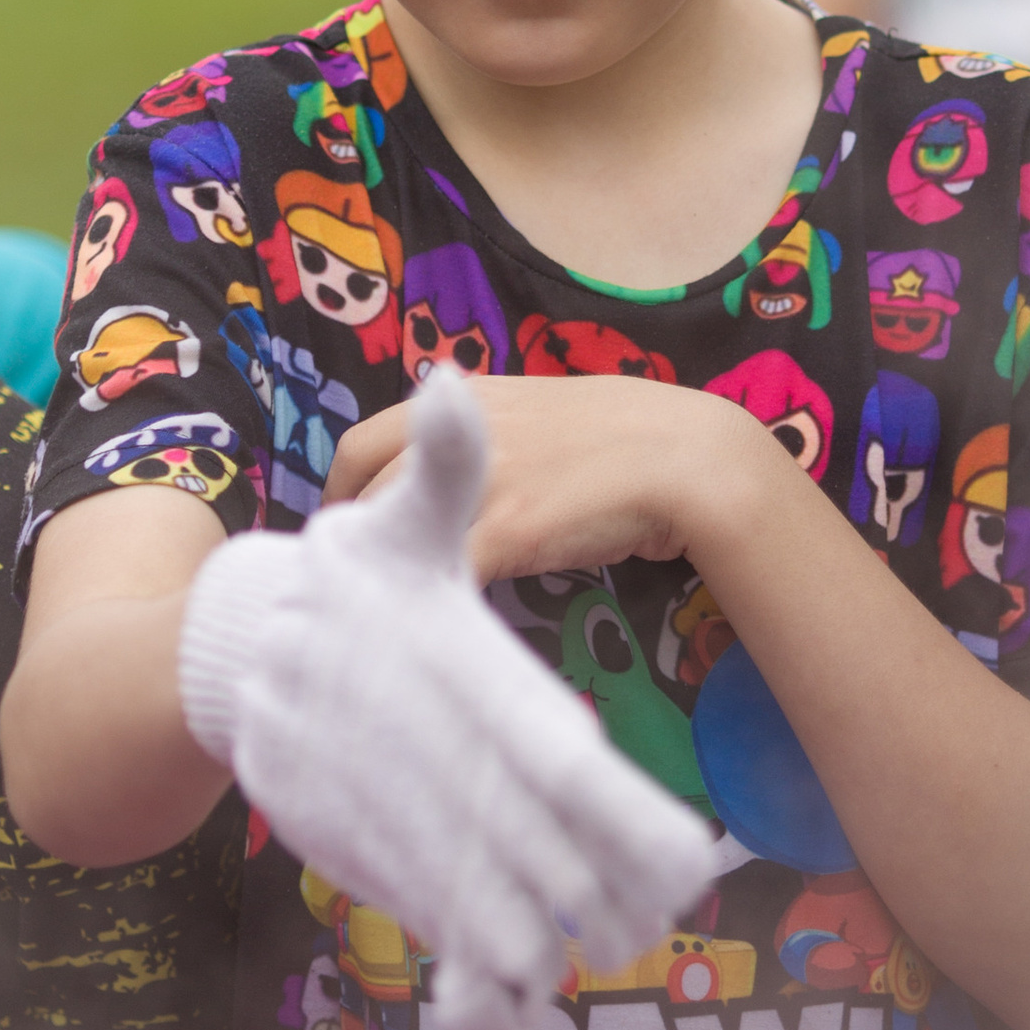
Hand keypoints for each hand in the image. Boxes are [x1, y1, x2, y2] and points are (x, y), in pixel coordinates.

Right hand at [177, 372, 713, 1029]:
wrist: (218, 652)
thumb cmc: (336, 585)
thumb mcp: (387, 523)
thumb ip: (442, 468)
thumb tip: (455, 382)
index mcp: (435, 659)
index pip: (540, 746)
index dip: (612, 809)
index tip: (682, 855)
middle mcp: (398, 733)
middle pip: (511, 827)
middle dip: (588, 888)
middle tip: (657, 929)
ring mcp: (360, 792)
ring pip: (456, 874)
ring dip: (528, 928)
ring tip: (595, 963)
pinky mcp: (332, 835)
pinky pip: (404, 893)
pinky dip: (458, 936)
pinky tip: (511, 975)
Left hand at [325, 372, 771, 583]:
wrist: (689, 457)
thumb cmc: (628, 439)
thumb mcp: (541, 416)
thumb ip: (488, 436)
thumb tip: (450, 471)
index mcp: (468, 400)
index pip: (367, 441)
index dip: (343, 490)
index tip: (342, 528)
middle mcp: (462, 432)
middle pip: (363, 487)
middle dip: (343, 536)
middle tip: (340, 581)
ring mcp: (480, 480)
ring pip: (392, 530)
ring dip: (377, 572)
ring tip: (371, 611)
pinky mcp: (507, 529)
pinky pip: (443, 571)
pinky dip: (426, 600)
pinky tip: (421, 629)